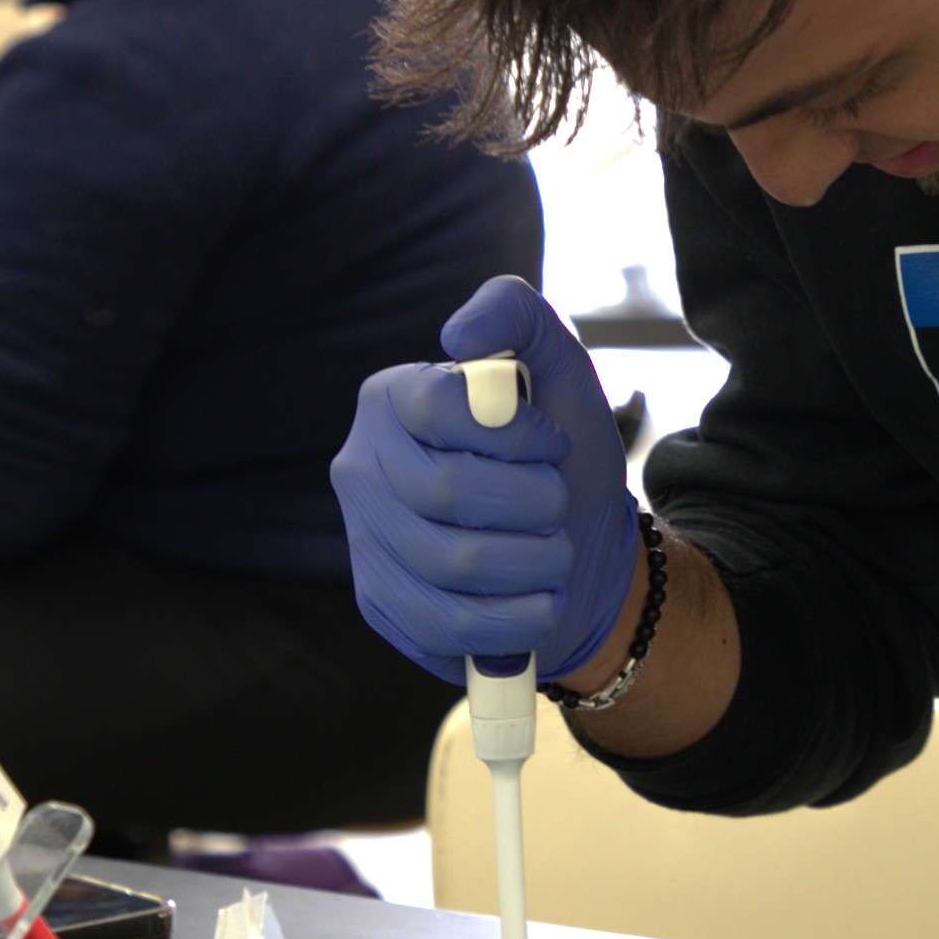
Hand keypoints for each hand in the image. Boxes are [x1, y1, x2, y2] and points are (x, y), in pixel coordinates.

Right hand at [332, 275, 639, 686]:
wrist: (578, 553)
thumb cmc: (560, 458)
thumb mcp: (559, 371)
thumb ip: (518, 314)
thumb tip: (458, 333)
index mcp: (393, 397)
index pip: (444, 408)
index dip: (518, 434)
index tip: (554, 444)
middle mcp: (360, 464)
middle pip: (450, 492)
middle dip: (535, 503)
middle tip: (558, 505)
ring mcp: (364, 538)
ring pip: (454, 564)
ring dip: (534, 562)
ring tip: (553, 553)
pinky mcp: (380, 604)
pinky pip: (445, 624)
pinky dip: (514, 617)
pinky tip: (537, 602)